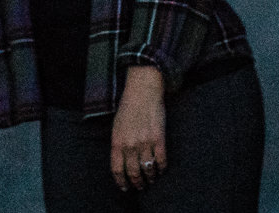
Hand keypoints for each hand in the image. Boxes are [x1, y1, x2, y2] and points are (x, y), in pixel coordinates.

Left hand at [110, 66, 165, 190]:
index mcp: (117, 142)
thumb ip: (118, 144)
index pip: (117, 169)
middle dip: (137, 183)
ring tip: (151, 179)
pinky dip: (161, 168)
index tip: (125, 187)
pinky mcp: (159, 139)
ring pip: (148, 169)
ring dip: (150, 178)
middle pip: (133, 173)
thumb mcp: (116, 126)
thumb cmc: (128, 107)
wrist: (143, 91)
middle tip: (140, 186)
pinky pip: (161, 161)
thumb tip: (121, 162)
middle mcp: (130, 145)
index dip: (121, 181)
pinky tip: (161, 169)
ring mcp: (145, 143)